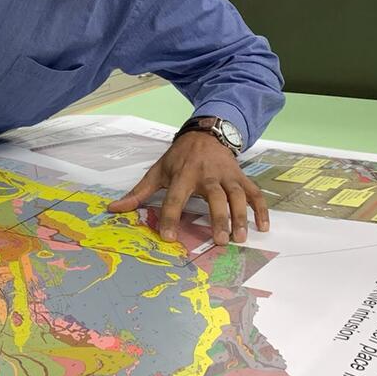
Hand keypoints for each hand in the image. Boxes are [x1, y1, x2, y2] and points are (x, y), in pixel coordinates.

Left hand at [107, 132, 268, 244]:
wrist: (205, 134)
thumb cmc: (179, 157)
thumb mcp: (158, 171)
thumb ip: (138, 193)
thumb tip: (113, 209)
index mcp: (183, 174)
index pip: (175, 198)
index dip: (170, 217)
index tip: (168, 237)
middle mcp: (207, 175)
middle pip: (215, 198)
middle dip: (219, 219)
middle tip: (221, 241)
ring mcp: (227, 176)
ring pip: (238, 196)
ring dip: (241, 217)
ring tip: (240, 238)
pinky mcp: (241, 177)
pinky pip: (255, 193)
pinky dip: (261, 210)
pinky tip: (263, 227)